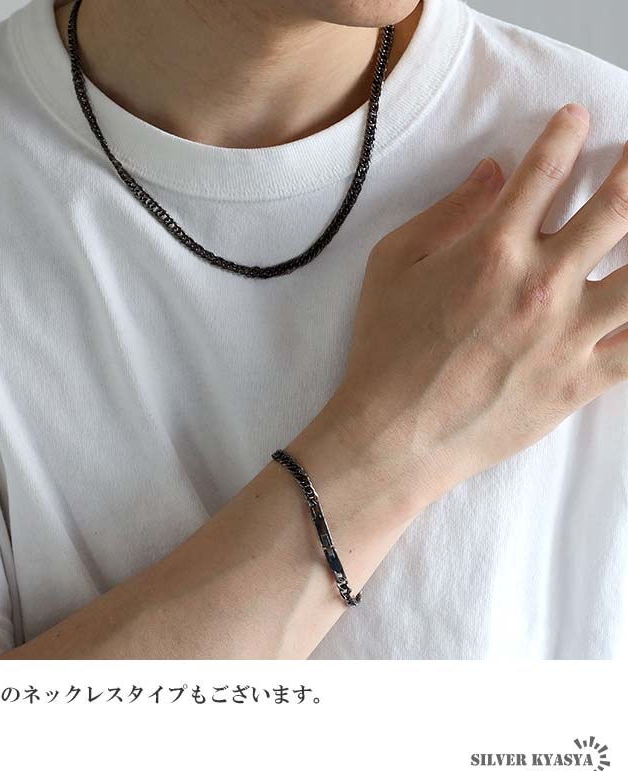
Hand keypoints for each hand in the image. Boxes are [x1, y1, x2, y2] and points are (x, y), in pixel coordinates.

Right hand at [331, 103, 627, 501]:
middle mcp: (542, 283)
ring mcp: (569, 335)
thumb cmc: (385, 350)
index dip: (566, 134)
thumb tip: (493, 173)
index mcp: (493, 249)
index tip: (576, 119)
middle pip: (619, 207)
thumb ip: (447, 214)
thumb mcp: (392, 266)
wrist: (394, 434)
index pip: (545, 170)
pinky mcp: (580, 381)